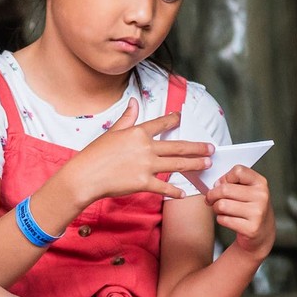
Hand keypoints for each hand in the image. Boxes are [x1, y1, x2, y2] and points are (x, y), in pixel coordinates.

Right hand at [56, 100, 212, 205]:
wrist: (84, 176)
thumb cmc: (94, 154)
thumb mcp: (111, 132)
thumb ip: (126, 118)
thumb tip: (134, 102)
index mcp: (137, 132)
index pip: (162, 123)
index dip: (174, 120)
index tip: (182, 118)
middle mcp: (145, 147)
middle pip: (178, 146)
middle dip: (197, 147)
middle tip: (211, 148)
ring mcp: (146, 165)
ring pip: (177, 164)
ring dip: (194, 165)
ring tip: (206, 164)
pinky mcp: (143, 182)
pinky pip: (164, 187)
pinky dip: (174, 191)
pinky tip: (183, 193)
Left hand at [207, 165, 274, 259]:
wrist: (263, 233)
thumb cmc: (251, 209)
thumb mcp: (248, 191)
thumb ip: (233, 183)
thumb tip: (216, 185)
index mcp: (260, 183)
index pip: (238, 171)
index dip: (225, 177)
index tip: (222, 184)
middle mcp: (261, 196)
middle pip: (225, 189)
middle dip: (212, 195)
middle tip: (210, 199)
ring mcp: (257, 213)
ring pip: (222, 205)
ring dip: (216, 208)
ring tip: (221, 210)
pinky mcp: (251, 228)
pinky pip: (223, 219)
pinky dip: (221, 219)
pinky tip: (228, 219)